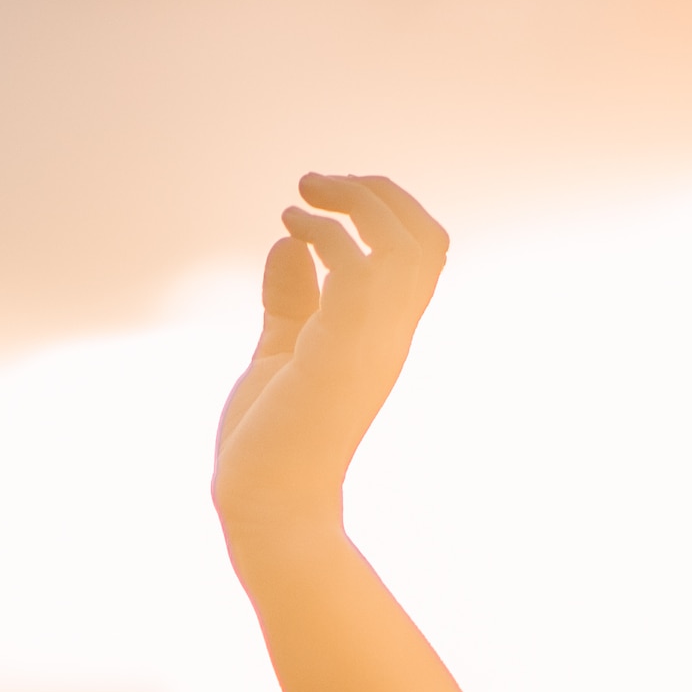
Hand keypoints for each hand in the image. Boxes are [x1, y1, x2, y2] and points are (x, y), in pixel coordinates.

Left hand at [213, 173, 448, 548]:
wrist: (268, 507)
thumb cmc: (272, 442)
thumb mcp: (281, 352)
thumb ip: (291, 301)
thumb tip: (287, 245)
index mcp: (383, 335)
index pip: (422, 253)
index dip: (388, 209)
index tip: (329, 203)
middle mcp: (389, 335)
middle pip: (423, 236)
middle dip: (374, 191)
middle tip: (314, 185)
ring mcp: (371, 343)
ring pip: (402, 242)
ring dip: (354, 200)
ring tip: (301, 197)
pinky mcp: (339, 351)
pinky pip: (357, 266)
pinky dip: (324, 232)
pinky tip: (288, 231)